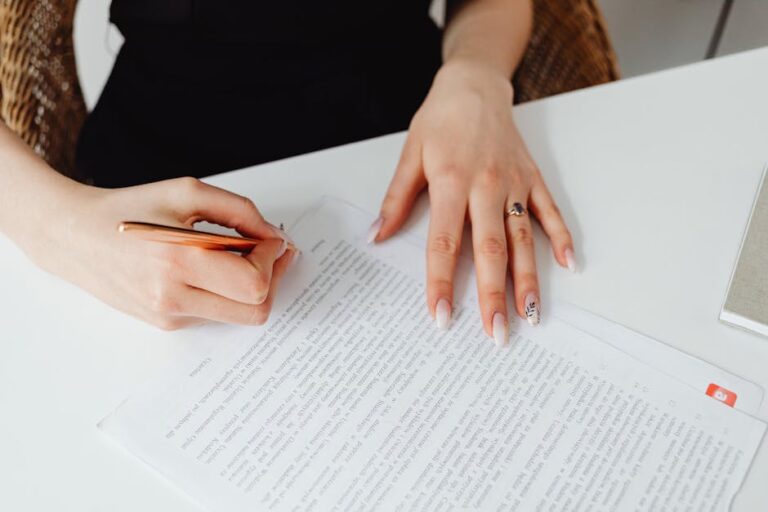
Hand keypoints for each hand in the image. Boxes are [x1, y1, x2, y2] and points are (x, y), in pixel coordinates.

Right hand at [20, 177, 294, 329]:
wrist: (75, 235)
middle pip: (255, 310)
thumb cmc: (130, 209)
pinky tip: (210, 268)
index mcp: (178, 261)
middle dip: (272, 279)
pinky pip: (214, 313)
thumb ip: (240, 211)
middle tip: (270, 253)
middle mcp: (172, 297)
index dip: (274, 260)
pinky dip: (224, 293)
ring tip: (238, 257)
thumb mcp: (187, 192)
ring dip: (250, 288)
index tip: (272, 239)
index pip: (253, 283)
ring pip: (239, 316)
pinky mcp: (165, 323)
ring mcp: (168, 315)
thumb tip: (274, 237)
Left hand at [371, 61, 574, 344]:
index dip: (441, 283)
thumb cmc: (440, 120)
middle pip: (491, 250)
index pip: (445, 244)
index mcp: (452, 184)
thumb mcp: (410, 155)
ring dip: (528, 279)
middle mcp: (486, 187)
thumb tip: (377, 236)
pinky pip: (550, 211)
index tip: (441, 317)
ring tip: (531, 315)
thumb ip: (397, 200)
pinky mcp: (533, 178)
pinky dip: (561, 237)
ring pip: (524, 238)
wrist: (474, 85)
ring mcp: (513, 183)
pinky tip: (570, 266)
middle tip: (496, 333)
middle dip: (492, 295)